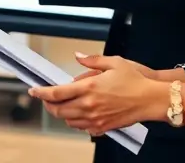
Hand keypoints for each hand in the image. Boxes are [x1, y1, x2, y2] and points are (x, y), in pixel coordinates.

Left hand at [29, 54, 167, 135]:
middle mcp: (89, 105)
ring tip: (62, 104)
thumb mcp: (113, 62)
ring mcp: (95, 119)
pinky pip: (82, 127)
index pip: (56, 93)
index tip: (33, 90)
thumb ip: (91, 60)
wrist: (151, 100)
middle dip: (48, 104)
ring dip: (61, 112)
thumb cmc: (134, 80)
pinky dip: (75, 121)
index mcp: (88, 88)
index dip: (41, 92)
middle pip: (58, 109)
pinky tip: (78, 112)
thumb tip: (77, 56)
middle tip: (46, 97)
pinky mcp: (103, 127)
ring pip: (68, 120)